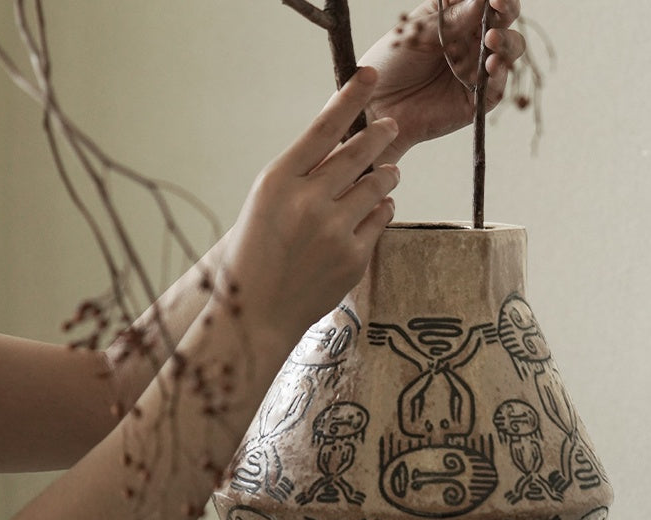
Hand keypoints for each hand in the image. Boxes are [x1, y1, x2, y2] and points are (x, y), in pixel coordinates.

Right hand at [219, 67, 399, 338]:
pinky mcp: (354, 258)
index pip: (322, 128)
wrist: (260, 310)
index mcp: (278, 181)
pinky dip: (383, 209)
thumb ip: (303, 173)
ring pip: (377, 185)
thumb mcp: (268, 202)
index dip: (350, 98)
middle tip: (390, 125)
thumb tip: (349, 145)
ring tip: (389, 171)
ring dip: (387, 175)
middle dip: (380, 134)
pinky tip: (378, 208)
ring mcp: (333, 231)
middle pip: (359, 153)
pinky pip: (381, 219)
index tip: (370, 77)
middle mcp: (307, 202)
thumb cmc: (260, 250)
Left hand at [359, 0, 524, 162]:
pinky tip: (491, 65)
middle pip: (503, 21)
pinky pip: (497, 87)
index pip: (484, 0)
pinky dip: (499, 74)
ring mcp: (476, 70)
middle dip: (506, 11)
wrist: (377, 106)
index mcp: (455, 17)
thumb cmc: (390, 63)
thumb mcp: (418, 33)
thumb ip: (452, 19)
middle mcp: (470, 41)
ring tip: (492, 40)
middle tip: (499, 7)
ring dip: (506, 42)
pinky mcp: (477, 100)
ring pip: (508, 51)